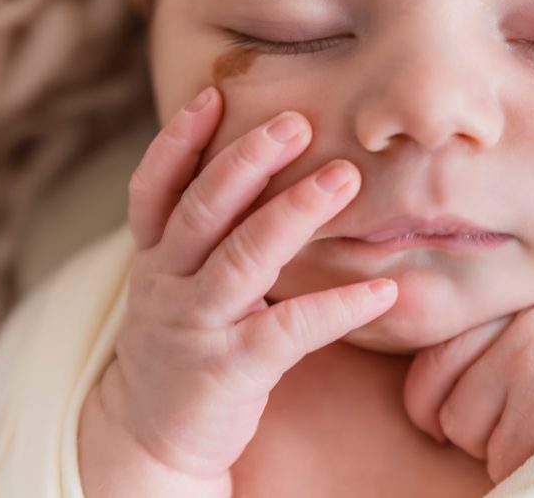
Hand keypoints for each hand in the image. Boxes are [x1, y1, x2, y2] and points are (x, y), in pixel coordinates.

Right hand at [78, 87, 397, 494]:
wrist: (151, 440)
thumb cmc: (187, 340)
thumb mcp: (179, 278)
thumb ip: (208, 227)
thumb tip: (262, 156)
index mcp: (155, 254)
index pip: (155, 186)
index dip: (180, 139)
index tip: (214, 93)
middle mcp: (166, 282)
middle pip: (203, 210)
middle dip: (248, 161)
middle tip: (297, 122)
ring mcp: (194, 326)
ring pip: (242, 259)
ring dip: (294, 214)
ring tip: (344, 179)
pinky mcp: (227, 371)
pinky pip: (287, 331)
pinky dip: (337, 307)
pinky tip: (382, 289)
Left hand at [402, 294, 533, 482]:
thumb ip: (496, 337)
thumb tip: (421, 389)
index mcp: (520, 307)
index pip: (433, 361)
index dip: (431, 400)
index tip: (452, 412)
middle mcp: (524, 334)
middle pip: (447, 409)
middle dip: (474, 428)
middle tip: (525, 419)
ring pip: (473, 441)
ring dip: (503, 450)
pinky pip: (504, 466)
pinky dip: (529, 469)